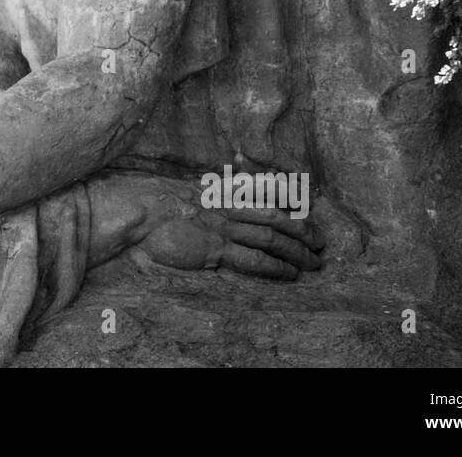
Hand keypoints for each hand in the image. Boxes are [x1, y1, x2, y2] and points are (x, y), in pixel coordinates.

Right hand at [130, 179, 323, 279]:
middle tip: (321, 241)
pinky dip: (276, 267)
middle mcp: (228, 205)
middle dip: (303, 228)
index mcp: (221, 189)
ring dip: (297, 251)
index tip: (306, 202)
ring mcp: (223, 226)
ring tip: (314, 263)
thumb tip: (215, 191)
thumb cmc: (154, 200)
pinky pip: (253, 259)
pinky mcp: (215, 248)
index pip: (264, 189)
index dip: (288, 195)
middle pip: (275, 215)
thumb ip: (204, 190)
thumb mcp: (184, 187)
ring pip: (271, 237)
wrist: (140, 210)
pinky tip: (290, 275)